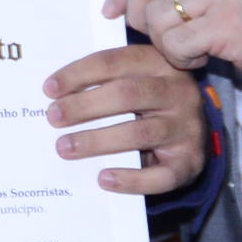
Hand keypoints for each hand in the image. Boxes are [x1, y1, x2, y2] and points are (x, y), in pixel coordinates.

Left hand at [44, 43, 206, 192]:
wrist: (192, 136)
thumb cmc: (149, 104)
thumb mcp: (134, 80)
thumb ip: (104, 80)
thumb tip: (53, 93)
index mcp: (159, 63)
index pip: (114, 62)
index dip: (79, 74)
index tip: (49, 89)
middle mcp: (179, 92)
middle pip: (127, 94)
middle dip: (84, 106)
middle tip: (53, 117)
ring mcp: (187, 128)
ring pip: (139, 133)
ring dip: (97, 141)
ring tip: (65, 147)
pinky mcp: (191, 162)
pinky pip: (161, 175)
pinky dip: (130, 179)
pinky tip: (104, 178)